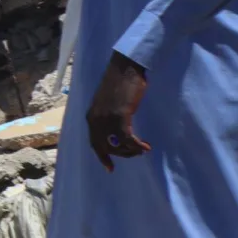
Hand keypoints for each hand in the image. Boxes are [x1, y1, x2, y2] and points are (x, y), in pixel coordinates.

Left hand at [85, 53, 150, 170]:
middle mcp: (95, 120)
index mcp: (91, 117)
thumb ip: (107, 116)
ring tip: (142, 149)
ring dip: (131, 151)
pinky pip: (127, 140)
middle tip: (135, 153)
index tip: (110, 169)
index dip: (102, 156)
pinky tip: (146, 146)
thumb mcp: (107, 103)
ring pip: (117, 146)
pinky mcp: (120, 116)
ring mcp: (106, 119)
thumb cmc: (120, 83)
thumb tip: (114, 132)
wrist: (125, 68)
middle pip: (106, 147)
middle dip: (122, 154)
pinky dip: (137, 146)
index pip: (94, 143)